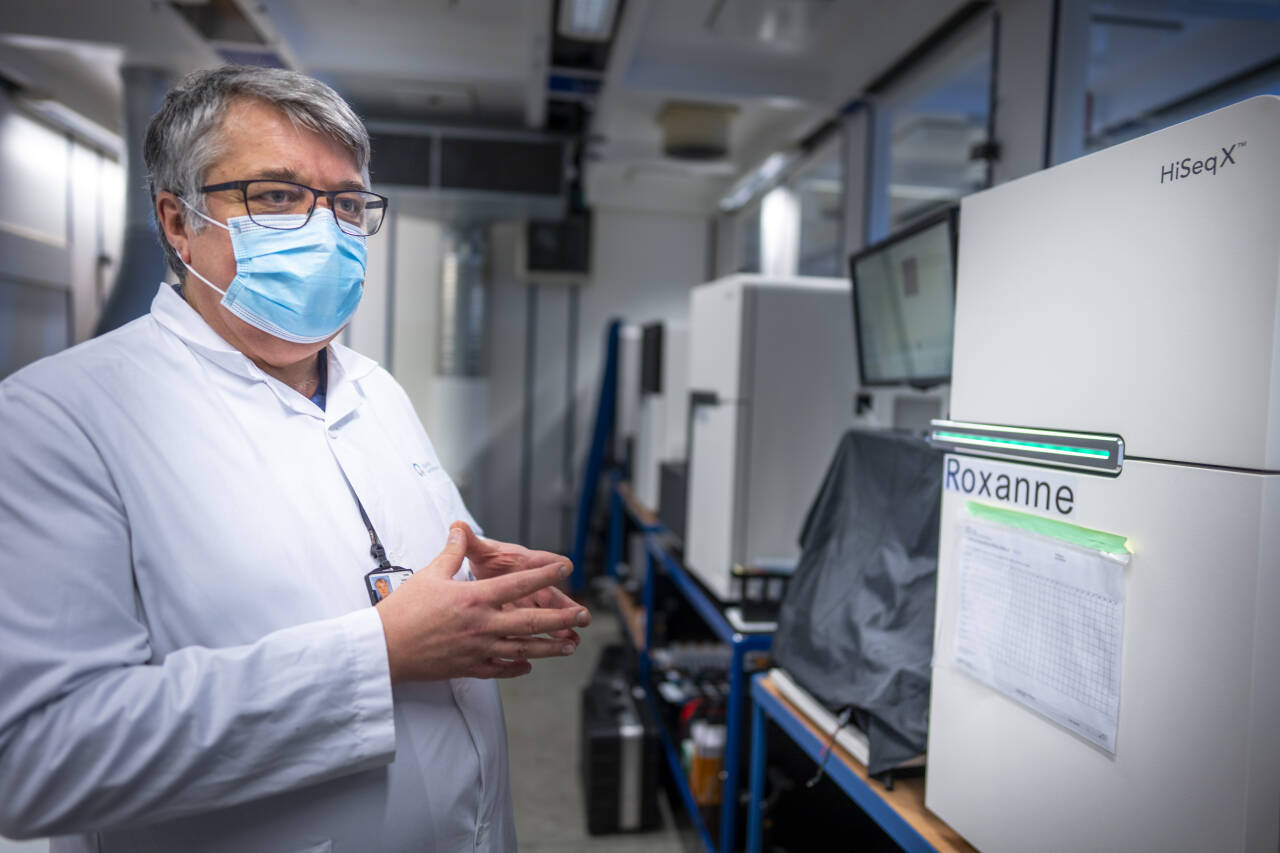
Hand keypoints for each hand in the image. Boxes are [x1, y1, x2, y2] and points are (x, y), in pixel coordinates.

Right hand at [375, 523, 589, 683]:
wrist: (384, 650)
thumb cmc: (403, 611)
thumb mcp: (429, 574)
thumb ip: (452, 552)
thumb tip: (460, 528)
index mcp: (475, 598)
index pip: (519, 584)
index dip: (545, 574)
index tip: (566, 567)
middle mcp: (482, 625)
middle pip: (531, 622)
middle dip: (561, 619)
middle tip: (584, 616)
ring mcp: (478, 650)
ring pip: (523, 650)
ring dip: (549, 648)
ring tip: (569, 645)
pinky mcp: (469, 668)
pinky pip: (501, 669)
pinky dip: (518, 667)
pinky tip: (529, 665)